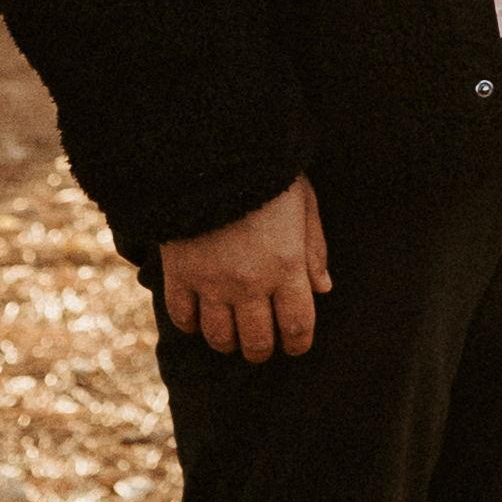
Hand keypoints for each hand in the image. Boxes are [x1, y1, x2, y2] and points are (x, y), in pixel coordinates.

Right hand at [156, 176, 331, 360]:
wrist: (212, 151)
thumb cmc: (267, 172)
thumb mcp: (304, 203)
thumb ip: (314, 249)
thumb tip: (322, 288)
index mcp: (287, 267)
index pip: (297, 327)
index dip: (298, 344)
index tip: (295, 345)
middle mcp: (250, 283)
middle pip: (256, 341)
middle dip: (261, 350)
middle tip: (260, 345)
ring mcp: (211, 282)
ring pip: (219, 337)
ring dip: (227, 343)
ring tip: (230, 335)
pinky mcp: (179, 274)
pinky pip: (182, 317)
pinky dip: (190, 324)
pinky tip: (198, 316)